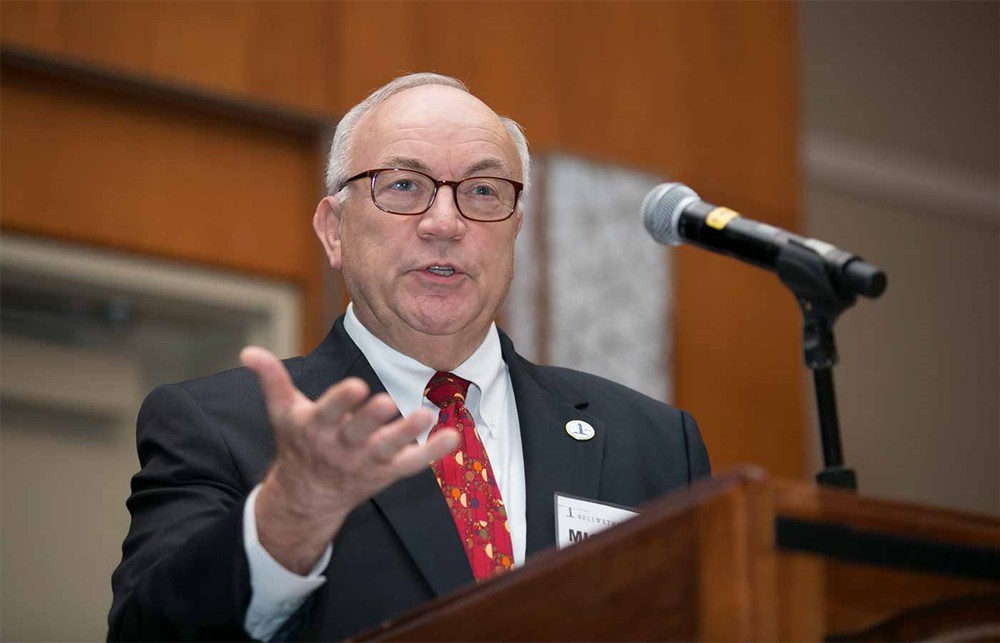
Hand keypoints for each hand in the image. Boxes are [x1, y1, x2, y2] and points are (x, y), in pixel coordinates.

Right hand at [240, 346, 458, 573]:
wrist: (307, 496)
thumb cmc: (299, 443)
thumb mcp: (283, 412)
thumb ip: (271, 380)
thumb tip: (247, 351)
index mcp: (316, 429)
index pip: (329, 413)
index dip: (342, 401)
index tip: (356, 386)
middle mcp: (342, 447)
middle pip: (359, 434)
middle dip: (372, 420)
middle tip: (387, 402)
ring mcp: (366, 462)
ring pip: (389, 450)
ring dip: (408, 434)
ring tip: (425, 415)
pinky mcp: (386, 473)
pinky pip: (412, 464)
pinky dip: (432, 453)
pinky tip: (453, 437)